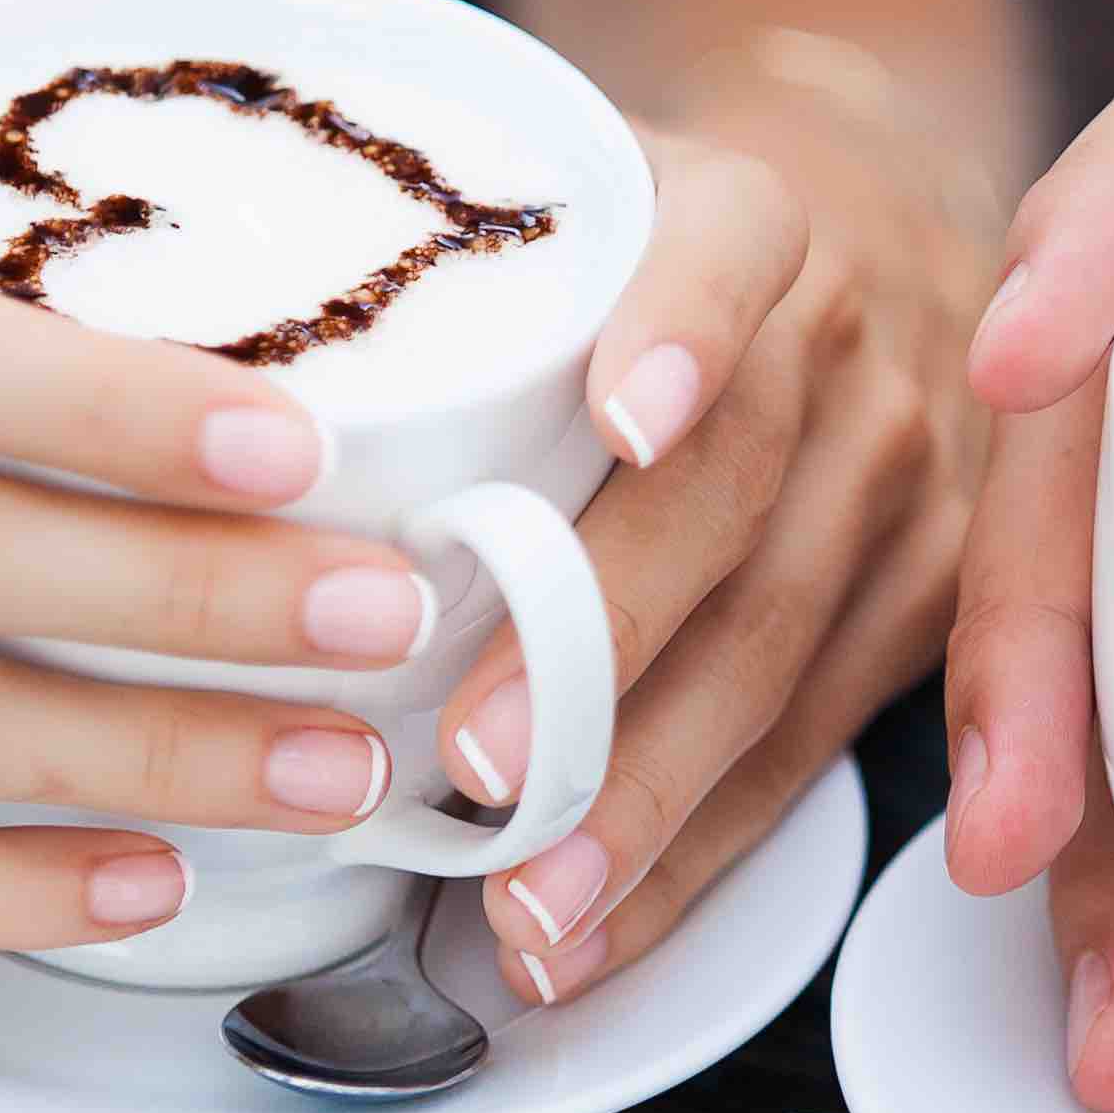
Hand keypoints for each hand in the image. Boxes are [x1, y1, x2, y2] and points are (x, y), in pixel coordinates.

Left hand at [436, 53, 998, 1001]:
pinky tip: (594, 926)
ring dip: (645, 794)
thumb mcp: (578, 186)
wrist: (888, 228)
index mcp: (753, 213)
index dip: (683, 332)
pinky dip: (694, 851)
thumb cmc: (653, 240)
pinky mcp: (926, 601)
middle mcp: (847, 344)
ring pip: (779, 650)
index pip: (727, 253)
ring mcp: (902, 482)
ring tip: (526, 897)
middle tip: (480, 758)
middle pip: (736, 497)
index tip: (622, 420)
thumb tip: (187, 347)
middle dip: (605, 645)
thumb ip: (447, 247)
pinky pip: (810, 745)